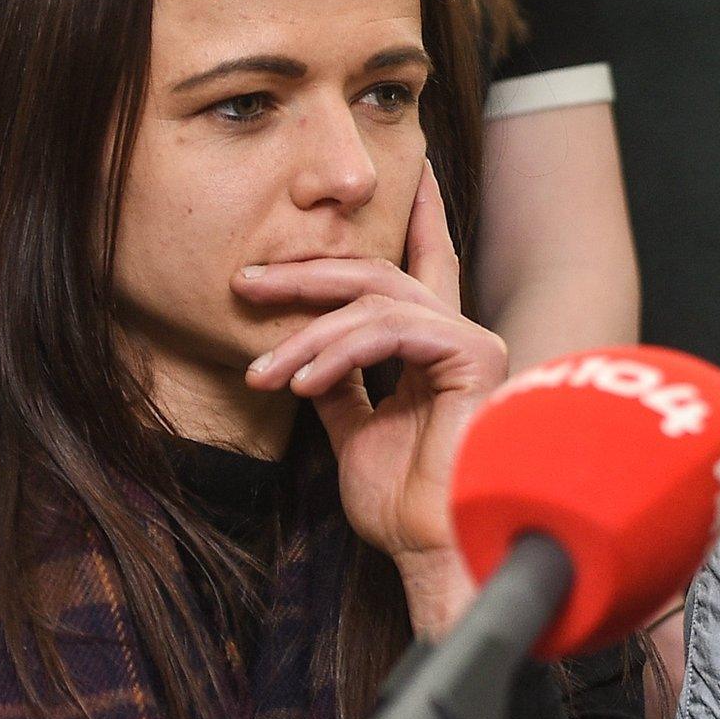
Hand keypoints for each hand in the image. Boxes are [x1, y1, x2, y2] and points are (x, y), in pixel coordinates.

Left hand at [236, 162, 505, 633]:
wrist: (430, 547)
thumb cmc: (402, 503)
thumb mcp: (354, 431)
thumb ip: (340, 385)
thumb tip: (306, 356)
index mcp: (436, 347)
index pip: (425, 264)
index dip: (421, 214)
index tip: (413, 171)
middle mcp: (458, 334)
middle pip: (377, 273)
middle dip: (307, 274)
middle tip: (247, 283)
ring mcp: (470, 342)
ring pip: (374, 301)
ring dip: (306, 333)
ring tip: (263, 372)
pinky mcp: (472, 355)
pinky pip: (391, 330)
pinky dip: (338, 351)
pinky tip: (303, 381)